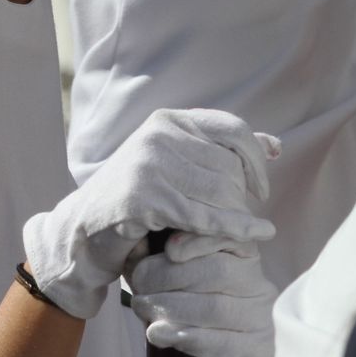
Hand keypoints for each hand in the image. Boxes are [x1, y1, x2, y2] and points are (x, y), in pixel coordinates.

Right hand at [25, 109, 277, 317]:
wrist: (80, 232)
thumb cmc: (133, 201)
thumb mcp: (174, 167)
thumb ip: (219, 153)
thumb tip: (275, 146)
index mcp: (166, 121)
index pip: (233, 132)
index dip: (255, 161)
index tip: (261, 189)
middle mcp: (157, 136)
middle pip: (230, 167)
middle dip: (240, 197)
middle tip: (236, 220)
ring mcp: (148, 165)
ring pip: (222, 193)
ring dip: (236, 217)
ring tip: (235, 232)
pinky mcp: (144, 198)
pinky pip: (206, 217)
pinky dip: (235, 229)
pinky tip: (257, 235)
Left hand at [127, 233, 276, 356]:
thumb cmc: (184, 325)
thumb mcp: (163, 289)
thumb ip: (151, 264)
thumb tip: (136, 245)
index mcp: (242, 263)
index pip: (230, 238)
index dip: (199, 240)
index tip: (169, 249)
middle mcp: (260, 288)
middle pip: (217, 271)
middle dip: (167, 279)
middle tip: (139, 296)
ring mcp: (265, 321)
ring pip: (217, 307)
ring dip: (171, 310)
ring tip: (144, 316)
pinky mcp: (262, 354)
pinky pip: (226, 343)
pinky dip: (188, 338)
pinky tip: (160, 336)